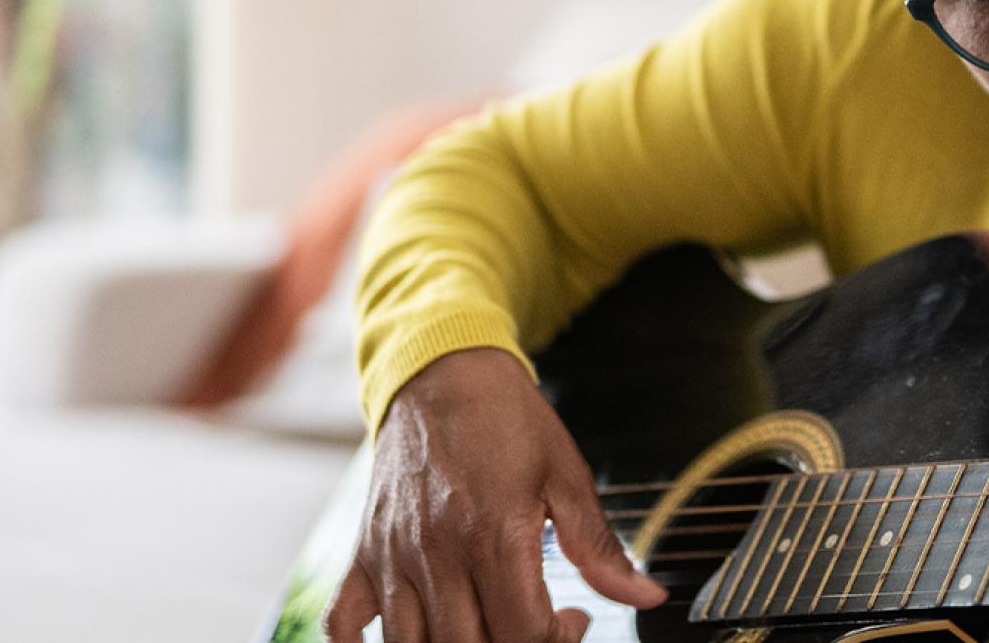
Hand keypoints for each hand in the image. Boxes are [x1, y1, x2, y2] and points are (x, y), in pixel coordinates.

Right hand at [322, 348, 668, 641]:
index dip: (556, 640)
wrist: (444, 373)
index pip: (521, 632)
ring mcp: (393, 556)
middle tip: (536, 624)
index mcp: (493, 534)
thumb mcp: (567, 477)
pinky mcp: (364, 551)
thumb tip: (646, 598)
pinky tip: (407, 637)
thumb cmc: (507, 420)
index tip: (572, 618)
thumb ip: (600, 548)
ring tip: (487, 627)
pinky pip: (342, 622)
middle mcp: (437, 552)